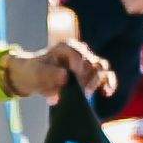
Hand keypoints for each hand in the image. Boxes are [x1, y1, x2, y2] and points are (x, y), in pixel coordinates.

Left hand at [3, 41, 117, 99]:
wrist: (33, 77)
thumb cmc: (34, 73)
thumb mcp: (36, 72)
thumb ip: (49, 74)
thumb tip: (66, 76)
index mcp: (66, 47)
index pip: (78, 55)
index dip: (78, 68)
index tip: (72, 81)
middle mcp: (79, 52)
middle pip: (92, 62)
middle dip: (86, 79)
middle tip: (77, 92)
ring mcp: (88, 62)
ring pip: (101, 68)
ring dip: (96, 82)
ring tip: (86, 94)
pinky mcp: (93, 73)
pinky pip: (107, 76)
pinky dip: (109, 83)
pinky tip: (107, 93)